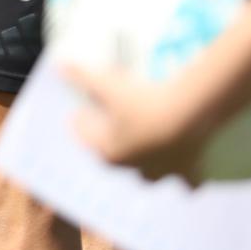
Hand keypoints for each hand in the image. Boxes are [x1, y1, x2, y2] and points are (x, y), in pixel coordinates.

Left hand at [64, 63, 208, 184]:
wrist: (185, 115)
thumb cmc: (140, 101)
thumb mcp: (107, 84)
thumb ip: (82, 76)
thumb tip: (61, 66)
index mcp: (109, 151)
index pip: (87, 138)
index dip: (82, 123)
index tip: (80, 112)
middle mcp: (134, 168)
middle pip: (117, 158)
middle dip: (112, 145)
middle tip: (114, 125)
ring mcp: (162, 171)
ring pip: (149, 176)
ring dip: (147, 166)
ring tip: (148, 151)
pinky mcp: (188, 170)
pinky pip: (188, 183)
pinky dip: (188, 181)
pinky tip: (189, 176)